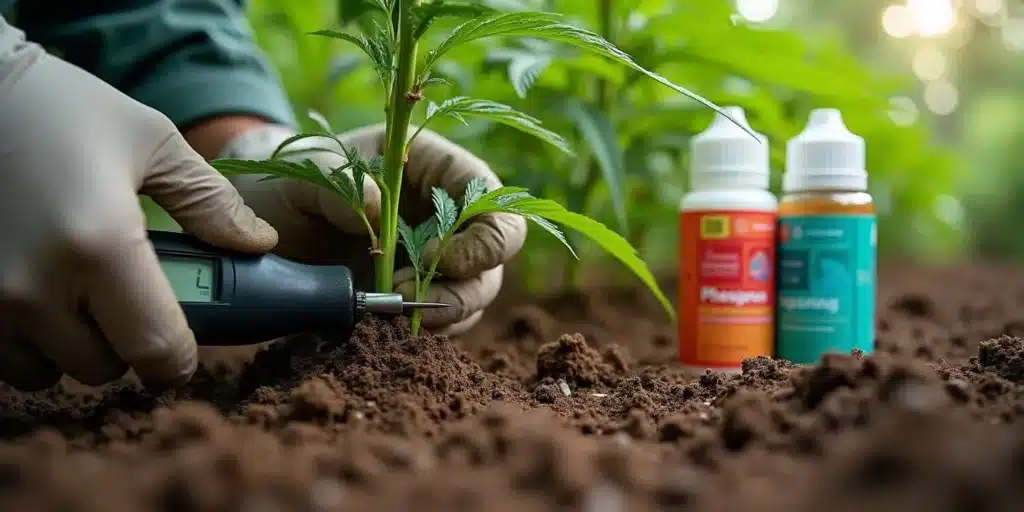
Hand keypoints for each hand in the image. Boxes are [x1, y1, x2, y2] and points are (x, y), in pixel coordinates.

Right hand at [0, 22, 277, 390]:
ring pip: (49, 370)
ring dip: (71, 344)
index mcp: (99, 245)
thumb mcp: (151, 142)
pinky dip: (26, 339)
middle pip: (104, 368)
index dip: (179, 358)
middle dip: (124, 341)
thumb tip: (259, 245)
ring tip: (74, 287)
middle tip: (124, 294)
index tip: (183, 345)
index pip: (157, 350)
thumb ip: (211, 202)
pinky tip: (35, 291)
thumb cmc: (62, 109)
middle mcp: (35, 287)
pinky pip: (4, 359)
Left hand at [221, 124, 526, 334]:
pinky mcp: (420, 292)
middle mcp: (449, 211)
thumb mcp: (305, 171)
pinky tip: (389, 327)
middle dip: (465, 286)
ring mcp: (438, 254)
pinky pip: (449, 318)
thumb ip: (339, 183)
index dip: (480, 234)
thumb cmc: (291, 181)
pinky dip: (428, 329)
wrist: (265, 222)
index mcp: (436, 167)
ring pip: (478, 291)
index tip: (429, 256)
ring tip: (394, 313)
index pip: (491, 197)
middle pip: (496, 253)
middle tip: (409, 299)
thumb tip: (379, 208)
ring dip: (447, 312)